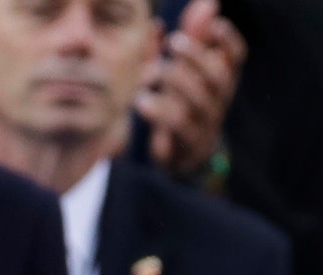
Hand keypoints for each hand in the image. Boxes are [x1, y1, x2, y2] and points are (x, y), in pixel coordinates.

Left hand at [134, 0, 245, 177]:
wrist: (182, 156)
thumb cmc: (181, 103)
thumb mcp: (184, 68)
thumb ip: (191, 38)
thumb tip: (205, 2)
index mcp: (221, 79)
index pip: (236, 57)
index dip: (228, 41)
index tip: (215, 24)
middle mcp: (218, 100)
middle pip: (217, 76)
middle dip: (197, 57)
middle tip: (173, 42)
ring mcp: (206, 122)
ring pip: (198, 101)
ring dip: (176, 82)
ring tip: (152, 72)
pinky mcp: (188, 143)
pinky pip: (178, 127)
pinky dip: (160, 111)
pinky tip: (141, 100)